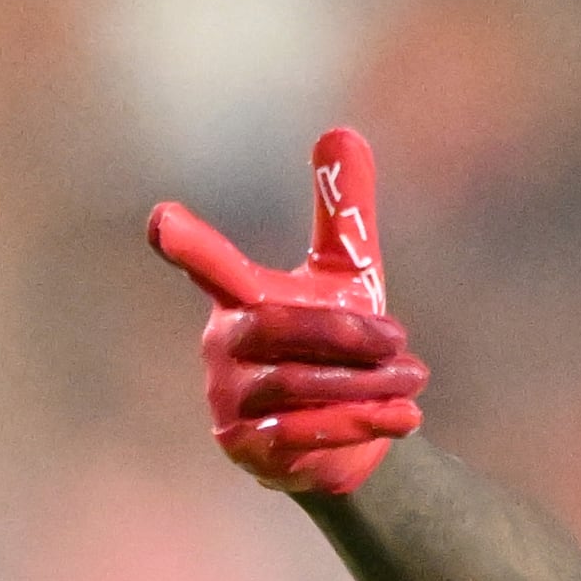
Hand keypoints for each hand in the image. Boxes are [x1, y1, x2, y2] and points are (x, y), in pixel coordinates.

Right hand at [147, 128, 428, 494]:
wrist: (348, 437)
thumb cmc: (338, 346)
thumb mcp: (346, 278)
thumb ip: (342, 213)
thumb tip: (342, 130)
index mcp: (241, 299)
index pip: (211, 266)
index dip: (189, 243)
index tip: (163, 220)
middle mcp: (224, 346)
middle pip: (275, 328)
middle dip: (345, 334)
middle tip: (402, 339)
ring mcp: (229, 401)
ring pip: (295, 384)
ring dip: (364, 383)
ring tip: (416, 378)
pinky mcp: (250, 449)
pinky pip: (301, 433)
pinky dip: (360, 422)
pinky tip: (406, 418)